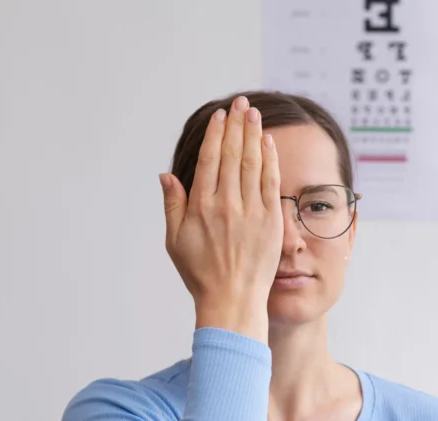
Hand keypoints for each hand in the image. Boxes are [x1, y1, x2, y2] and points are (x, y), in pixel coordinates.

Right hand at [159, 96, 283, 342]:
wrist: (232, 300)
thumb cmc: (201, 273)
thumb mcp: (175, 240)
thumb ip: (173, 205)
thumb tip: (167, 175)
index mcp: (201, 206)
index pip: (211, 160)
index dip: (216, 135)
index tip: (220, 116)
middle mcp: (227, 205)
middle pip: (233, 155)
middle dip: (237, 126)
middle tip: (241, 104)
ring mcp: (251, 212)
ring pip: (253, 164)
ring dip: (254, 136)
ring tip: (255, 114)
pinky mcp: (271, 222)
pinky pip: (271, 184)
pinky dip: (270, 161)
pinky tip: (269, 143)